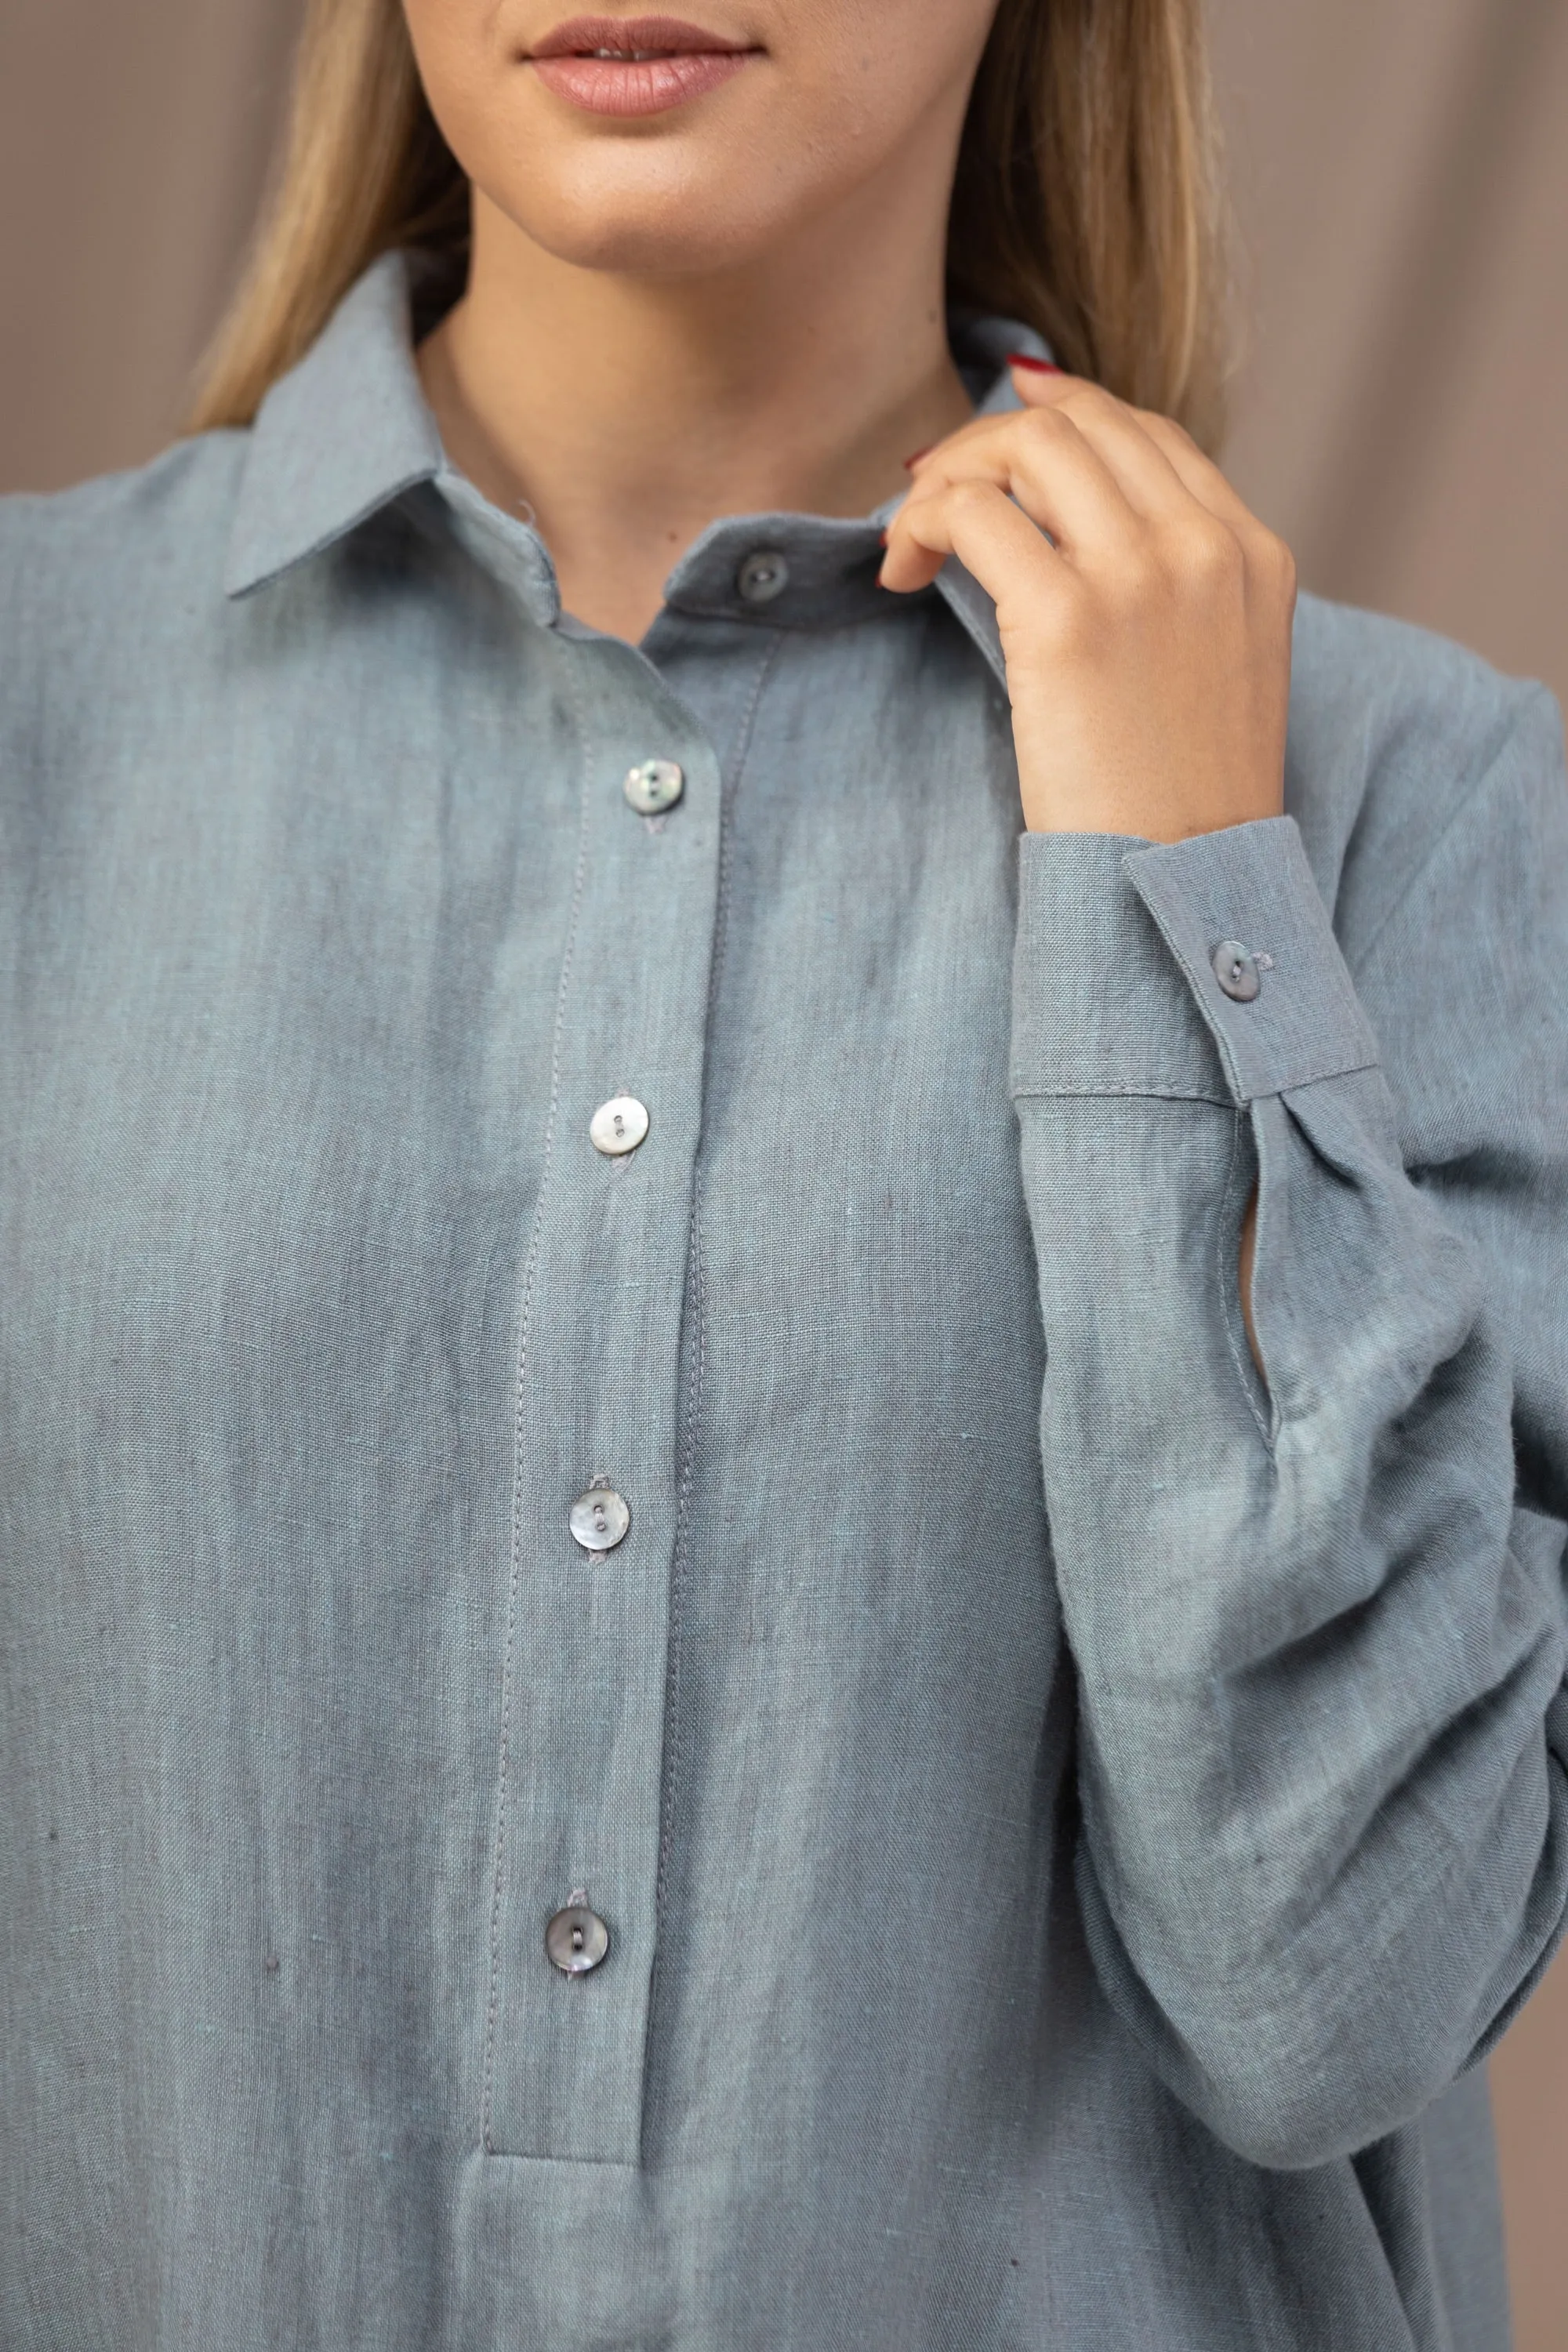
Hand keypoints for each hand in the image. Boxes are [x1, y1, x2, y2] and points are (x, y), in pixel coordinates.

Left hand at [879, 367, 1295, 842]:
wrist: (1186, 880)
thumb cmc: (1183, 807)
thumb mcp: (1219, 677)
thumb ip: (1179, 599)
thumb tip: (1078, 552)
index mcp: (1253, 555)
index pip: (1151, 435)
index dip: (1064, 420)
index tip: (999, 446)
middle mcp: (1205, 546)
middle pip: (1083, 422)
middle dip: (991, 443)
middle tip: (936, 496)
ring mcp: (1142, 575)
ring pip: (1027, 446)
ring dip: (948, 475)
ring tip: (913, 539)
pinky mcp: (1069, 619)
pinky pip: (972, 515)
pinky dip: (920, 525)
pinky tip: (900, 574)